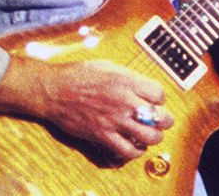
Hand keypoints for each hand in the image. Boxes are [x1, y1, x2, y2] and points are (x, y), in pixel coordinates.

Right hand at [33, 59, 174, 161]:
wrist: (54, 90)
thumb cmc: (78, 75)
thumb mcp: (109, 67)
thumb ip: (129, 78)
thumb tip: (142, 87)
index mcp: (127, 82)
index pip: (159, 94)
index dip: (159, 99)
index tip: (154, 101)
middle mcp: (125, 102)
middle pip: (160, 117)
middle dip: (164, 120)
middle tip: (161, 121)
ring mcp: (114, 120)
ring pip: (149, 136)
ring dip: (154, 137)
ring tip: (151, 135)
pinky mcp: (102, 135)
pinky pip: (127, 150)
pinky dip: (135, 152)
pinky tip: (135, 147)